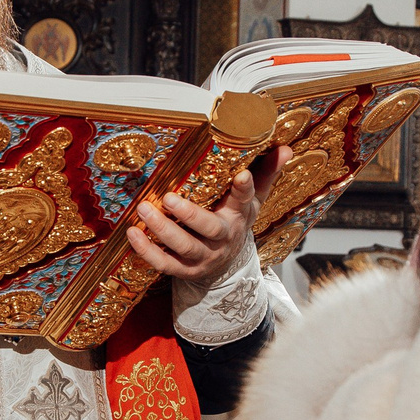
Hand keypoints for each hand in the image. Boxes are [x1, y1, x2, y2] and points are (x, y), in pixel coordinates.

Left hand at [128, 158, 263, 283]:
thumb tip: (285, 149)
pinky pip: (165, 264)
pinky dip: (147, 252)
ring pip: (183, 247)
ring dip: (162, 230)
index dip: (244, 189)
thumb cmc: (234, 222)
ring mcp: (203, 257)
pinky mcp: (185, 271)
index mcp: (239, 217)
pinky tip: (133, 234)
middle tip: (167, 197)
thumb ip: (266, 173)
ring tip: (144, 209)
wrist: (226, 266)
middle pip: (209, 229)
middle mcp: (222, 238)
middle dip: (188, 214)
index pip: (246, 201)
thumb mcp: (252, 201)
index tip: (241, 175)